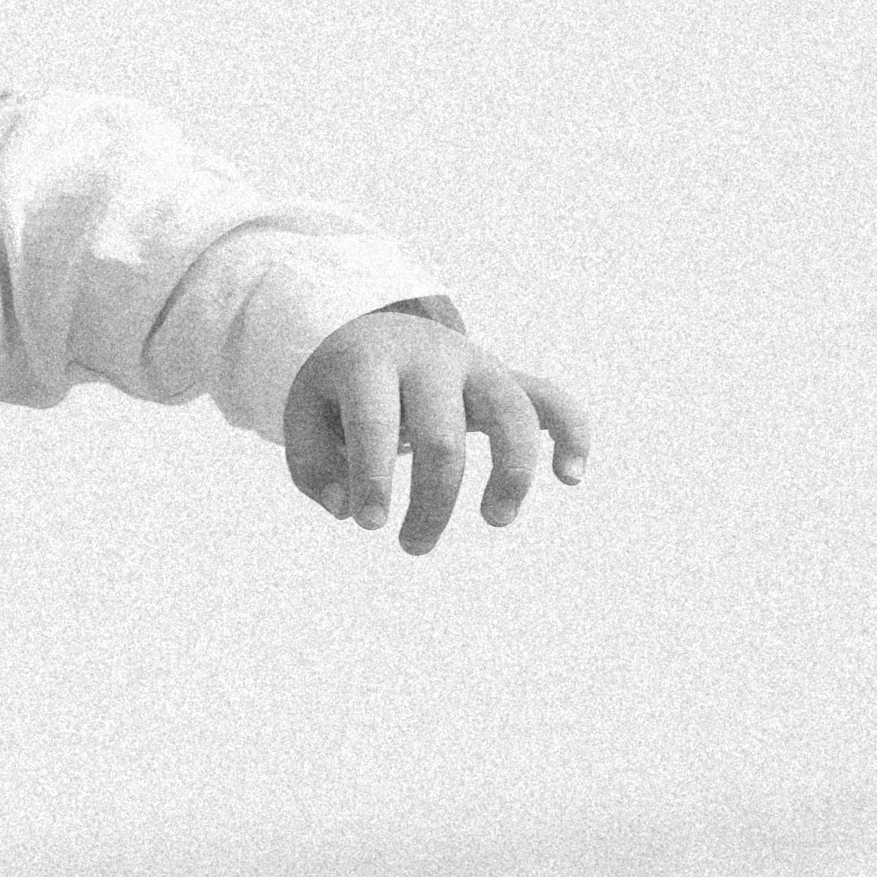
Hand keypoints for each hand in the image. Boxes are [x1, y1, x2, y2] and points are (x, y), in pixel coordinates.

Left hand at [287, 307, 589, 552]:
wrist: (374, 330)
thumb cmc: (337, 391)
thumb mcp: (305, 417)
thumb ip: (313, 467)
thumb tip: (347, 509)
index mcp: (371, 362)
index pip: (375, 423)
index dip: (373, 478)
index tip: (370, 525)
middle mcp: (430, 359)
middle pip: (443, 436)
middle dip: (431, 501)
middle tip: (413, 547)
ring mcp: (476, 364)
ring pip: (511, 414)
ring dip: (510, 473)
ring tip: (495, 519)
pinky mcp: (506, 377)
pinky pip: (550, 398)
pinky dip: (571, 432)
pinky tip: (570, 476)